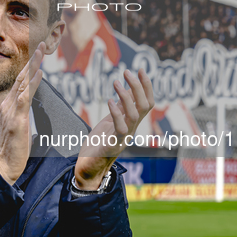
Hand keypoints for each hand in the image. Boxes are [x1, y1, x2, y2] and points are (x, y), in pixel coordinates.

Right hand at [0, 42, 45, 184]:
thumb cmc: (13, 149)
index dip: (29, 66)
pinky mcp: (17, 120)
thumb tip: (27, 102)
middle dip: (32, 59)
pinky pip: (25, 98)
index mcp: (10, 105)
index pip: (20, 81)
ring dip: (33, 66)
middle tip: (41, 44)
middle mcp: (9, 104)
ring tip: (41, 52)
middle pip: (21, 77)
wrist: (2, 166)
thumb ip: (22, 112)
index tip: (38, 53)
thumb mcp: (19, 125)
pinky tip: (39, 74)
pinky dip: (32, 84)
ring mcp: (12, 111)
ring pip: (23, 83)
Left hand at [74, 69, 153, 189]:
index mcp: (132, 123)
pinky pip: (121, 128)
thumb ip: (121, 106)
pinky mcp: (113, 144)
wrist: (89, 167)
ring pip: (135, 115)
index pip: (147, 102)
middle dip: (139, 87)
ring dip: (126, 97)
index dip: (147, 86)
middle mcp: (132, 129)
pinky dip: (117, 113)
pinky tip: (109, 101)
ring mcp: (124, 137)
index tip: (141, 69)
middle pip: (145, 106)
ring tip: (116, 82)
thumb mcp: (112, 120)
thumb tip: (128, 87)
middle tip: (127, 72)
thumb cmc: (99, 142)